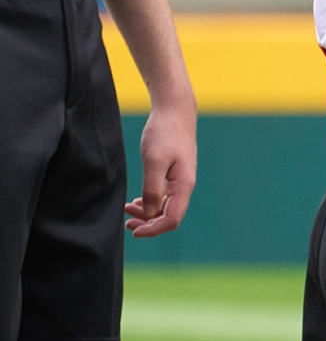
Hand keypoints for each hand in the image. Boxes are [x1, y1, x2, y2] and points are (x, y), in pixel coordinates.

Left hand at [126, 98, 196, 236]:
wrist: (175, 110)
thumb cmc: (165, 132)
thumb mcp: (154, 160)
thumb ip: (153, 189)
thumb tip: (150, 213)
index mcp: (183, 185)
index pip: (172, 219)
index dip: (153, 229)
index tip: (133, 230)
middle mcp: (184, 185)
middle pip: (169, 216)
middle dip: (148, 223)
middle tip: (126, 222)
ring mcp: (180, 179)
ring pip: (165, 207)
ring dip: (147, 213)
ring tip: (127, 210)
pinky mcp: (174, 173)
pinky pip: (164, 196)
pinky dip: (150, 202)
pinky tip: (138, 199)